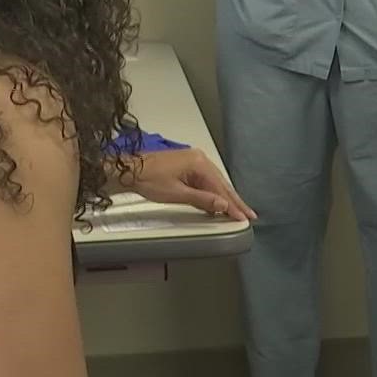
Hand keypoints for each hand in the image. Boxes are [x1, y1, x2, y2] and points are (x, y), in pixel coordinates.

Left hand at [124, 148, 256, 221]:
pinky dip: (213, 192)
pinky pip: (205, 181)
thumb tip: (223, 205)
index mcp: (199, 163)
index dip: (233, 205)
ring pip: (214, 182)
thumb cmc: (149, 179)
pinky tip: (218, 202)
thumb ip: (203, 199)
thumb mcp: (177, 193)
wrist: (128, 170)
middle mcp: (199, 159)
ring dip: (225, 197)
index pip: (221, 188)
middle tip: (248, 215)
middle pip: (221, 184)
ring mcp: (193, 161)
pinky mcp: (187, 166)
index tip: (243, 217)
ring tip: (238, 211)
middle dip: (234, 201)